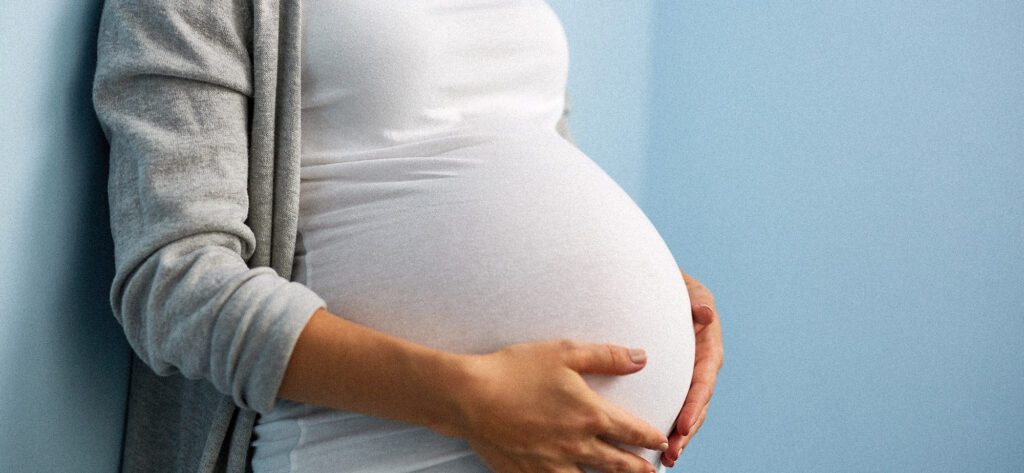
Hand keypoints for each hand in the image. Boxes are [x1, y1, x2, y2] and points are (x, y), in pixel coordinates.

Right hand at [449, 339, 669, 472]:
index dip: (651, 437)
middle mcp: (578, 444)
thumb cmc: (515, 370)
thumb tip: (642, 358)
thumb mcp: (564, 352)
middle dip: (640, 468)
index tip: (660, 441)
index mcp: (590, 413)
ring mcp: (555, 464)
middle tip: (653, 471)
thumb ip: (607, 356)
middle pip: (621, 464)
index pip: (633, 431)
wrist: (470, 397)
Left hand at [661, 271, 723, 467]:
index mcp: (708, 345)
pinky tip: (657, 448)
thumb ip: (695, 299)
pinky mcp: (677, 379)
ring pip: (688, 409)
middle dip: (687, 430)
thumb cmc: (672, 285)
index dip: (695, 403)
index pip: (703, 379)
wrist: (658, 286)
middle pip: (698, 403)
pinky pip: (675, 404)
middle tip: (672, 452)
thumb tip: (704, 313)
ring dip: (680, 435)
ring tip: (667, 458)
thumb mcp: (686, 287)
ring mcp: (691, 374)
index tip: (684, 424)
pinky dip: (670, 425)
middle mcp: (703, 364)